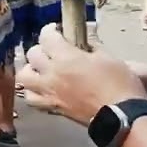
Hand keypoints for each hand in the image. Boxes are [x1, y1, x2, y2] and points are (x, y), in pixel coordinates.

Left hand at [18, 24, 146, 125]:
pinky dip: (32, 92)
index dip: (49, 30)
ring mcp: (48, 92)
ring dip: (30, 70)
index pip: (46, 37)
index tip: (55, 30)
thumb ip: (91, 45)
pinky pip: (30, 98)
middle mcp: (52, 74)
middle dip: (41, 48)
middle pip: (32, 54)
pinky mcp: (51, 107)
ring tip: (40, 69)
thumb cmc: (119, 84)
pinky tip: (41, 88)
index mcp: (66, 58)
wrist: (121, 116)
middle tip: (51, 50)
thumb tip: (85, 36)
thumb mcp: (109, 57)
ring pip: (24, 77)